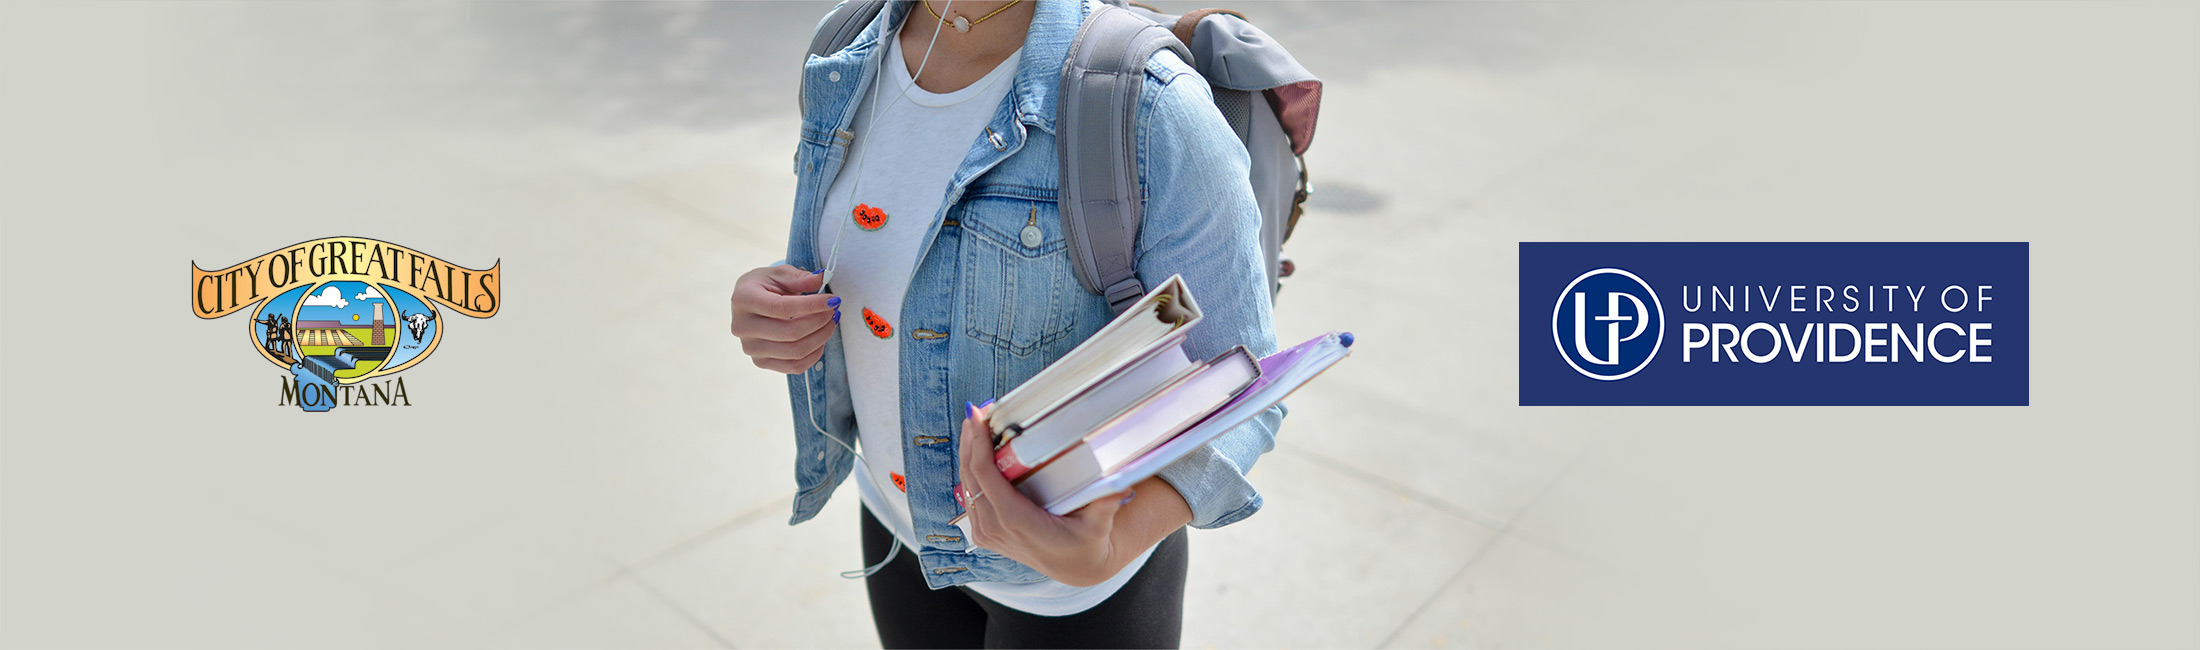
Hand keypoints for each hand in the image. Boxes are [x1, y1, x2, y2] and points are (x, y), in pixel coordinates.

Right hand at [728, 264, 837, 373]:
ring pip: (795, 352)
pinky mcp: (760, 362)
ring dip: (821, 337)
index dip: (811, 306)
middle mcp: (742, 327)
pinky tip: (821, 338)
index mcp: (743, 300)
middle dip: (820, 321)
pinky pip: (795, 366)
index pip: (781, 308)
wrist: (749, 303)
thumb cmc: (765, 286)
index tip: (833, 300)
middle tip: (834, 310)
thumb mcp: (779, 274)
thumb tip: (820, 279)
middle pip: (790, 333)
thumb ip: (799, 277)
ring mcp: (750, 348)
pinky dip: (814, 353)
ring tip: (830, 322)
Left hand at [958, 402, 1189, 586]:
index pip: (985, 475)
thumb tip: (1120, 484)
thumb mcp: (1098, 525)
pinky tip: (977, 450)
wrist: (1076, 568)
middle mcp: (994, 528)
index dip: (978, 443)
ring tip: (975, 424)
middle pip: (970, 475)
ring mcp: (987, 533)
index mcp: (1015, 521)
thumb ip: (1106, 504)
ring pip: (966, 485)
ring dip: (967, 453)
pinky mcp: (985, 533)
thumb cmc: (1086, 543)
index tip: (978, 416)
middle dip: (970, 440)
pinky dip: (971, 471)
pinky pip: (970, 497)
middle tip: (975, 411)